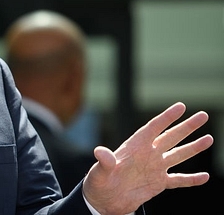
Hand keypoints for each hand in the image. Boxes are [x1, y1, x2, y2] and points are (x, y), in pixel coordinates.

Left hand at [82, 102, 212, 214]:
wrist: (103, 201)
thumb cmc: (97, 183)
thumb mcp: (98, 172)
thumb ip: (103, 161)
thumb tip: (100, 152)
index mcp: (134, 146)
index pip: (153, 128)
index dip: (166, 117)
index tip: (180, 106)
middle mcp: (147, 154)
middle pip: (171, 137)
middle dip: (187, 126)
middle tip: (203, 115)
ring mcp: (154, 168)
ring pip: (178, 155)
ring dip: (194, 148)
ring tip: (209, 138)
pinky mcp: (158, 184)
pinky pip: (178, 180)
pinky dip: (191, 179)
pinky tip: (205, 177)